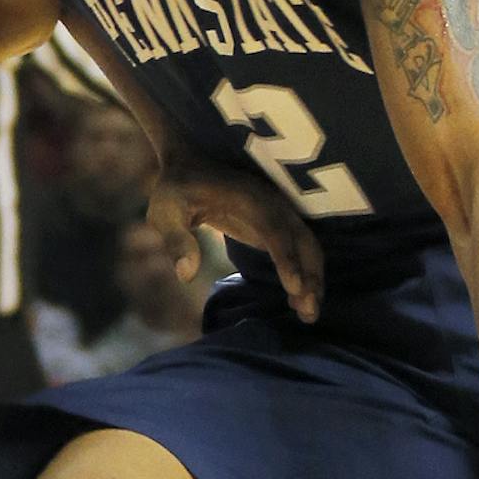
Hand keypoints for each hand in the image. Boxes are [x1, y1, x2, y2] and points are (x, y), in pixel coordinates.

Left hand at [147, 158, 324, 322]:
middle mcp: (271, 203)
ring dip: (314, 278)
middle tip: (308, 314)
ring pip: (307, 245)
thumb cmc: (175, 189)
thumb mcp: (164, 213)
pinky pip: (299, 248)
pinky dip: (306, 272)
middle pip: (301, 240)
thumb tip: (186, 275)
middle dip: (310, 276)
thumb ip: (176, 241)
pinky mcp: (276, 224)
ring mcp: (277, 212)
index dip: (286, 258)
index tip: (295, 288)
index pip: (273, 228)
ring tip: (308, 314)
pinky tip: (297, 300)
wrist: (189, 163)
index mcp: (246, 198)